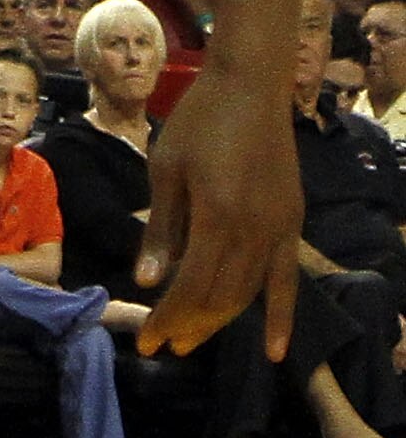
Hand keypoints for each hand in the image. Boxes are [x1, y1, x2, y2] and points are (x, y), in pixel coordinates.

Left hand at [135, 62, 300, 359]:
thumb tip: (147, 282)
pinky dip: (281, 317)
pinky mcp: (292, 224)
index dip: (167, 319)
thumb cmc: (198, 121)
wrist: (249, 86)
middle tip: (162, 345)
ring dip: (218, 322)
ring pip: (248, 294)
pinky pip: (287, 281)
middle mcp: (252, 231)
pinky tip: (276, 352)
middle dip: (188, 326)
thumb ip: (160, 229)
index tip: (145, 341)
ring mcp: (278, 230)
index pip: (190, 287)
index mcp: (216, 216)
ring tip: (191, 341)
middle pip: (219, 297)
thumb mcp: (166, 169)